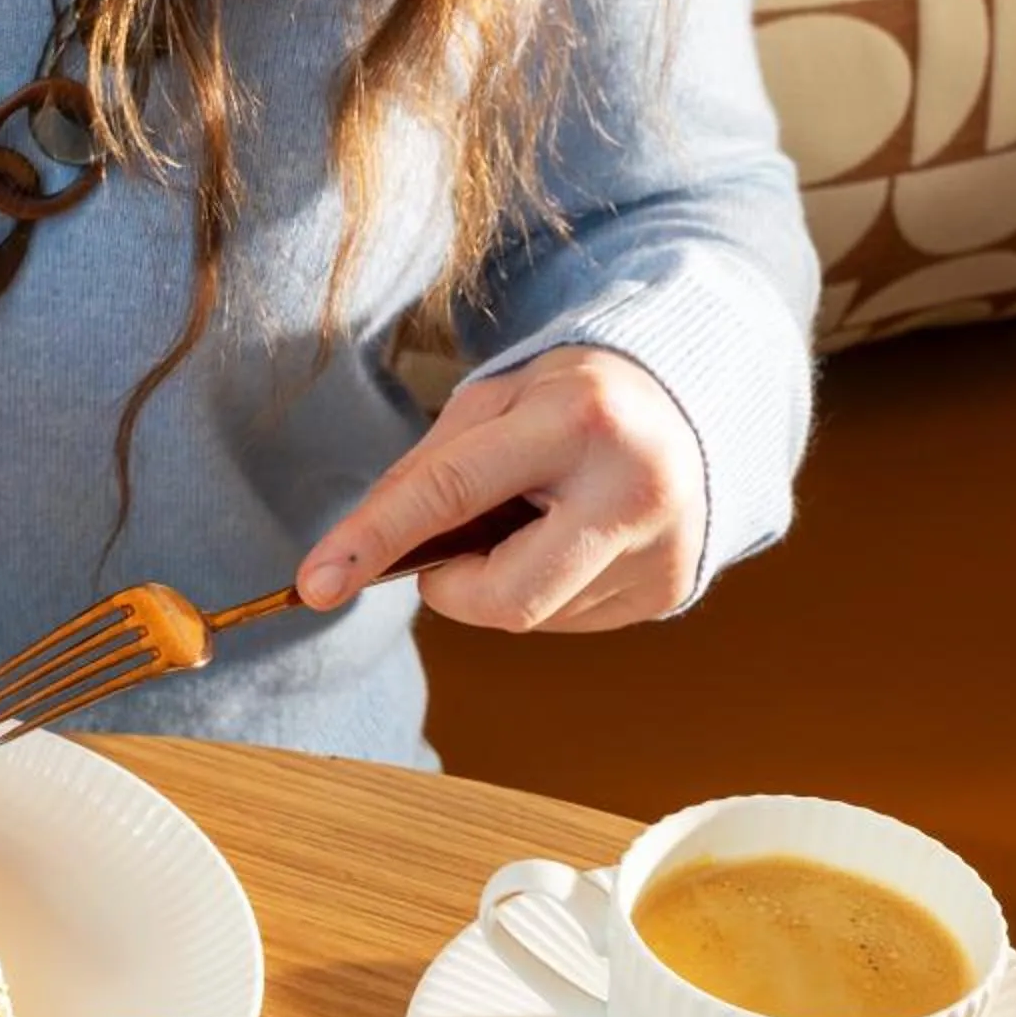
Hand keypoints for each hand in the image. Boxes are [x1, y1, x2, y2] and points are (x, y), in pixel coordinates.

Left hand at [295, 346, 703, 632]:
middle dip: (452, 586)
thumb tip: (360, 554)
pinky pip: (566, 620)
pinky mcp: (670, 589)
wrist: (700, 399)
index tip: (315, 583)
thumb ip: (426, 471)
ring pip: (529, 617)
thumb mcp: (496, 402)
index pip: (451, 493)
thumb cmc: (577, 396)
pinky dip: (544, 590)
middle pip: (499, 597)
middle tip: (457, 542)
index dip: (374, 540)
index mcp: (579, 419)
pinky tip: (572, 539)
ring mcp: (663, 549)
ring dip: (502, 581)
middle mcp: (633, 490)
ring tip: (540, 516)